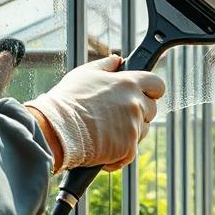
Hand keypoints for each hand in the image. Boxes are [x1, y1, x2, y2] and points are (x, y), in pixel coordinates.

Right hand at [25, 55, 164, 172]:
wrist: (56, 129)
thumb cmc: (67, 100)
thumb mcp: (84, 74)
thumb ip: (105, 66)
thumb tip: (118, 60)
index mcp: (128, 83)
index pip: (157, 84)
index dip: (152, 90)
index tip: (145, 94)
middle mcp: (135, 104)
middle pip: (152, 109)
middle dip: (140, 112)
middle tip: (116, 115)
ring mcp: (133, 127)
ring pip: (142, 131)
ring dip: (130, 132)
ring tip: (105, 131)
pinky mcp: (128, 148)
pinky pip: (131, 152)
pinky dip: (118, 153)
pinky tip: (102, 148)